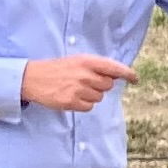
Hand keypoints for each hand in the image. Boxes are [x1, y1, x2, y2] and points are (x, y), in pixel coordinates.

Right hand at [21, 55, 135, 111]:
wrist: (32, 78)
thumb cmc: (58, 69)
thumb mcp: (77, 61)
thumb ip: (96, 66)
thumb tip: (117, 75)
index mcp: (87, 61)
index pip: (114, 68)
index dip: (127, 74)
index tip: (135, 79)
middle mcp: (85, 74)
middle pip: (108, 85)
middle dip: (101, 85)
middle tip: (85, 82)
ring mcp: (79, 89)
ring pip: (99, 98)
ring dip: (91, 95)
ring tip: (75, 89)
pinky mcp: (72, 102)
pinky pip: (89, 107)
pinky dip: (83, 104)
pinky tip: (71, 97)